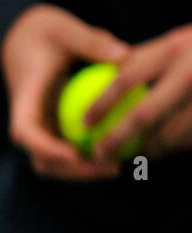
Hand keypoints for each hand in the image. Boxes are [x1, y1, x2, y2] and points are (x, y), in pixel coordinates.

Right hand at [2, 4, 129, 179]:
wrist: (26, 41)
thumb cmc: (45, 33)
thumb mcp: (65, 30)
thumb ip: (92, 42)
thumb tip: (124, 56)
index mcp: (24, 100)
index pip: (25, 132)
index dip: (46, 148)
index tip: (73, 154)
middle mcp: (28, 123)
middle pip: (40, 160)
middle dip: (72, 171)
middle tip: (110, 168)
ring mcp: (39, 130)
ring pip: (53, 164)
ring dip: (80, 172)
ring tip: (114, 167)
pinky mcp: (52, 132)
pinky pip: (66, 154)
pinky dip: (86, 161)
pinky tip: (114, 155)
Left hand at [90, 25, 191, 161]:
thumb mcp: (173, 43)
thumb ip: (141, 60)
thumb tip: (95, 81)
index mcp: (175, 47)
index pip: (127, 79)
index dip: (101, 104)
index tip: (85, 124)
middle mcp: (191, 72)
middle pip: (144, 116)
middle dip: (115, 139)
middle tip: (99, 155)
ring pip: (166, 136)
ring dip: (141, 151)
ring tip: (124, 157)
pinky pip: (185, 142)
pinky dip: (167, 150)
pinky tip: (154, 152)